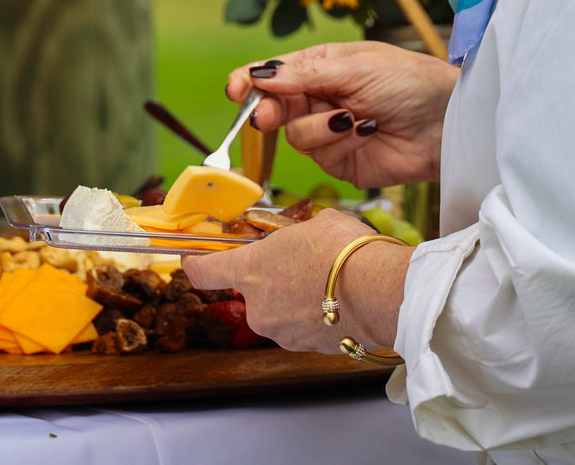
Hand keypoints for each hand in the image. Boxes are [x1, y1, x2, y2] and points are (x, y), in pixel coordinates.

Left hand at [183, 209, 407, 352]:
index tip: (193, 259)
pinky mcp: (307, 349)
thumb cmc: (346, 251)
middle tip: (301, 263)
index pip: (206, 271)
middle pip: (254, 291)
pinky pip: (303, 327)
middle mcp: (259, 307)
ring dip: (296, 299)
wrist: (381, 292)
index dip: (196, 263)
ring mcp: (282, 333)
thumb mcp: (315, 225)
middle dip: (273, 279)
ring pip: (280, 311)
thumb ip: (296, 235)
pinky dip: (315, 316)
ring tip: (329, 281)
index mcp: (250, 270)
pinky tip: (339, 301)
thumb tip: (304, 237)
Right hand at [231, 41, 457, 187]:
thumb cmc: (409, 81)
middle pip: (273, 108)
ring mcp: (328, 133)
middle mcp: (319, 100)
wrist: (447, 122)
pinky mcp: (341, 162)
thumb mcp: (354, 67)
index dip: (250, 82)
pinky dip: (340, 143)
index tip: (236, 89)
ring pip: (294, 136)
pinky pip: (320, 156)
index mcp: (320, 67)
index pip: (273, 75)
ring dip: (321, 127)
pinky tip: (365, 132)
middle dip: (269, 111)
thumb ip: (304, 75)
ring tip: (354, 117)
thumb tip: (260, 76)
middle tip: (267, 115)